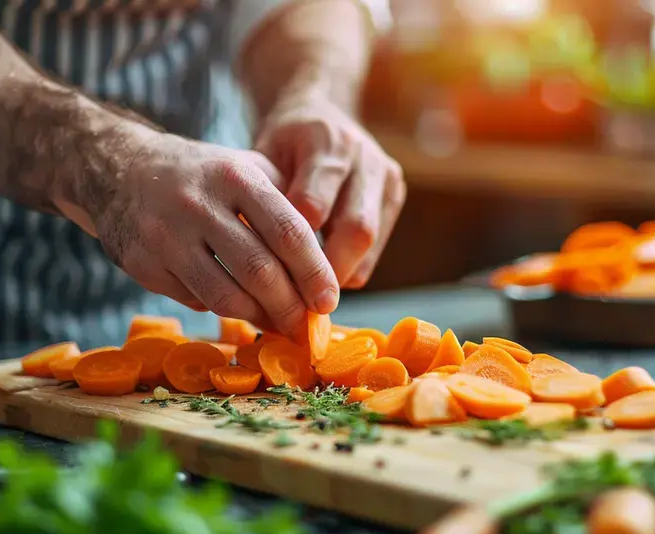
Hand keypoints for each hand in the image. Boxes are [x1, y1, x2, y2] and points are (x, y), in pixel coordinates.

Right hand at [83, 131, 339, 338]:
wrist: (122, 170)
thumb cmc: (205, 177)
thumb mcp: (247, 171)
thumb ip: (287, 210)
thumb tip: (325, 274)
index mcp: (235, 176)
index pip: (288, 232)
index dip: (314, 273)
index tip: (330, 301)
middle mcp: (198, 204)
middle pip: (260, 272)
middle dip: (290, 308)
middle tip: (306, 326)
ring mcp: (166, 237)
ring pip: (226, 298)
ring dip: (259, 318)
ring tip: (276, 322)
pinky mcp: (144, 265)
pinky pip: (196, 302)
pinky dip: (222, 309)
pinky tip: (235, 303)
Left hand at [255, 93, 405, 288]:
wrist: (323, 108)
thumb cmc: (284, 140)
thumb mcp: (263, 156)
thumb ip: (265, 198)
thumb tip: (259, 261)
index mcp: (325, 141)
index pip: (313, 207)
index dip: (293, 248)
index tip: (272, 280)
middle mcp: (364, 156)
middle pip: (356, 229)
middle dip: (326, 271)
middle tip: (299, 303)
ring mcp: (386, 175)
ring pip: (371, 240)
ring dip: (342, 273)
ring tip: (311, 296)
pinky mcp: (395, 192)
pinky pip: (378, 243)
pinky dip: (353, 264)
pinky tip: (326, 276)